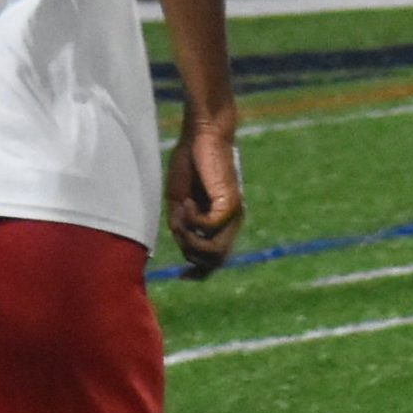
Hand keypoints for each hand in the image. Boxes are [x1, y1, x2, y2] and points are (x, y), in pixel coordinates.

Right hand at [165, 123, 243, 277]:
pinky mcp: (231, 204)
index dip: (200, 274)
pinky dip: (193, 221)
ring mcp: (234, 214)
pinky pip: (209, 229)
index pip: (216, 260)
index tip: (182, 277)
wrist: (202, 135)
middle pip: (215, 261)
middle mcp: (232, 221)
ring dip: (190, 239)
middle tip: (178, 229)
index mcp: (221, 222)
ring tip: (181, 216)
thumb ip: (182, 225)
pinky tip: (188, 203)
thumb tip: (183, 245)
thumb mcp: (179, 201)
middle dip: (190, 253)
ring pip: (214, 251)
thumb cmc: (190, 163)